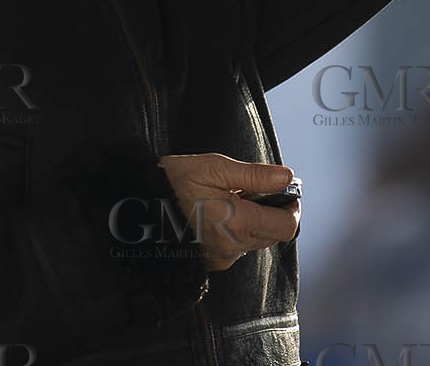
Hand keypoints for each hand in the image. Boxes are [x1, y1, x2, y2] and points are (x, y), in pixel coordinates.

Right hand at [157, 153, 299, 271]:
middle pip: (273, 234)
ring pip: (256, 240)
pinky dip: (237, 230)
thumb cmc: (173, 183)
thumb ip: (255, 175)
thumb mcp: (215, 167)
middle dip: (271, 211)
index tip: (285, 190)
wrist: (138, 206)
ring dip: (254, 220)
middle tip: (253, 188)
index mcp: (237, 223)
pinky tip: (219, 213)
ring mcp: (221, 257)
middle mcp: (232, 247)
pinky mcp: (211, 261)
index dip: (291, 207)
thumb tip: (286, 177)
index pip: (287, 226)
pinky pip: (237, 247)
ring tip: (230, 198)